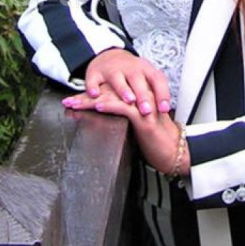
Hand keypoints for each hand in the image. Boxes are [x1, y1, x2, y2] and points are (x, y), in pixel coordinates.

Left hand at [62, 79, 189, 177]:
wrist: (176, 151)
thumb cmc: (158, 142)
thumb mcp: (138, 128)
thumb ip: (126, 119)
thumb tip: (108, 120)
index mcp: (137, 99)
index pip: (111, 93)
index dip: (92, 96)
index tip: (75, 100)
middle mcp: (140, 99)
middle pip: (109, 93)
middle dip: (86, 97)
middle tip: (68, 101)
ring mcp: (142, 107)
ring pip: (113, 98)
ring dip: (91, 100)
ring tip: (75, 103)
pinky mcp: (144, 118)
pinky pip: (124, 108)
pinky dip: (110, 105)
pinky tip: (98, 105)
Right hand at [80, 48, 171, 115]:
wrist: (109, 55)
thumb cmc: (131, 73)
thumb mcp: (146, 77)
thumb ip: (154, 91)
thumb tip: (165, 111)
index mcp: (144, 69)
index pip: (156, 79)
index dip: (162, 93)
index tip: (164, 109)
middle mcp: (129, 67)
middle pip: (137, 79)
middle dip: (143, 95)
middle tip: (147, 110)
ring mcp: (111, 69)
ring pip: (117, 78)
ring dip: (123, 89)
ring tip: (128, 100)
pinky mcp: (95, 72)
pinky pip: (93, 80)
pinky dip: (93, 87)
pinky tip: (95, 95)